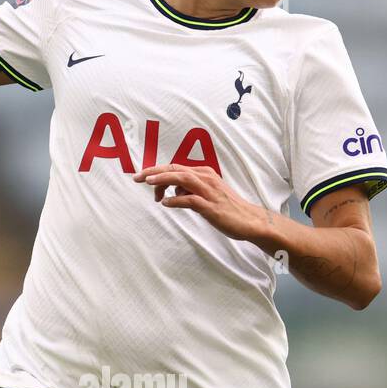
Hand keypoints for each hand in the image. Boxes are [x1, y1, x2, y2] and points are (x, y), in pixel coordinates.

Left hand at [132, 163, 277, 250]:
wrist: (249, 220)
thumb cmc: (227, 208)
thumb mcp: (206, 194)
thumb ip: (189, 190)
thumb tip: (172, 190)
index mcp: (204, 173)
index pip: (176, 167)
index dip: (157, 171)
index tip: (142, 177)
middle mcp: (206, 178)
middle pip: (176, 169)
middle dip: (154, 172)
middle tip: (137, 177)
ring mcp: (209, 191)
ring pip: (182, 179)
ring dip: (163, 180)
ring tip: (148, 183)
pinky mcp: (211, 206)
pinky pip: (190, 200)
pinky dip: (176, 200)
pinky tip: (165, 203)